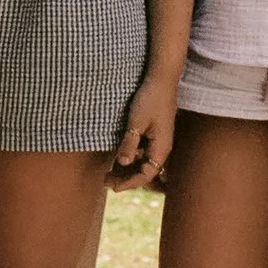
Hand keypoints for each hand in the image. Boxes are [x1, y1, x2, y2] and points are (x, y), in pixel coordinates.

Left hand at [110, 72, 178, 188]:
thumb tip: (122, 163)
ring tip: (107, 172)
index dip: (130, 183)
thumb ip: (130, 143)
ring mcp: (158, 141)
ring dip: (127, 169)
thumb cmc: (150, 99)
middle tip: (105, 181)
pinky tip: (116, 157)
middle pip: (144, 171)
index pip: (147, 174)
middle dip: (126, 178)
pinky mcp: (153, 134)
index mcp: (161, 148)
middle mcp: (162, 148)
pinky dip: (130, 157)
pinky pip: (142, 152)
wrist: (161, 80)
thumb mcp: (136, 122)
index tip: (113, 186)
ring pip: (142, 162)